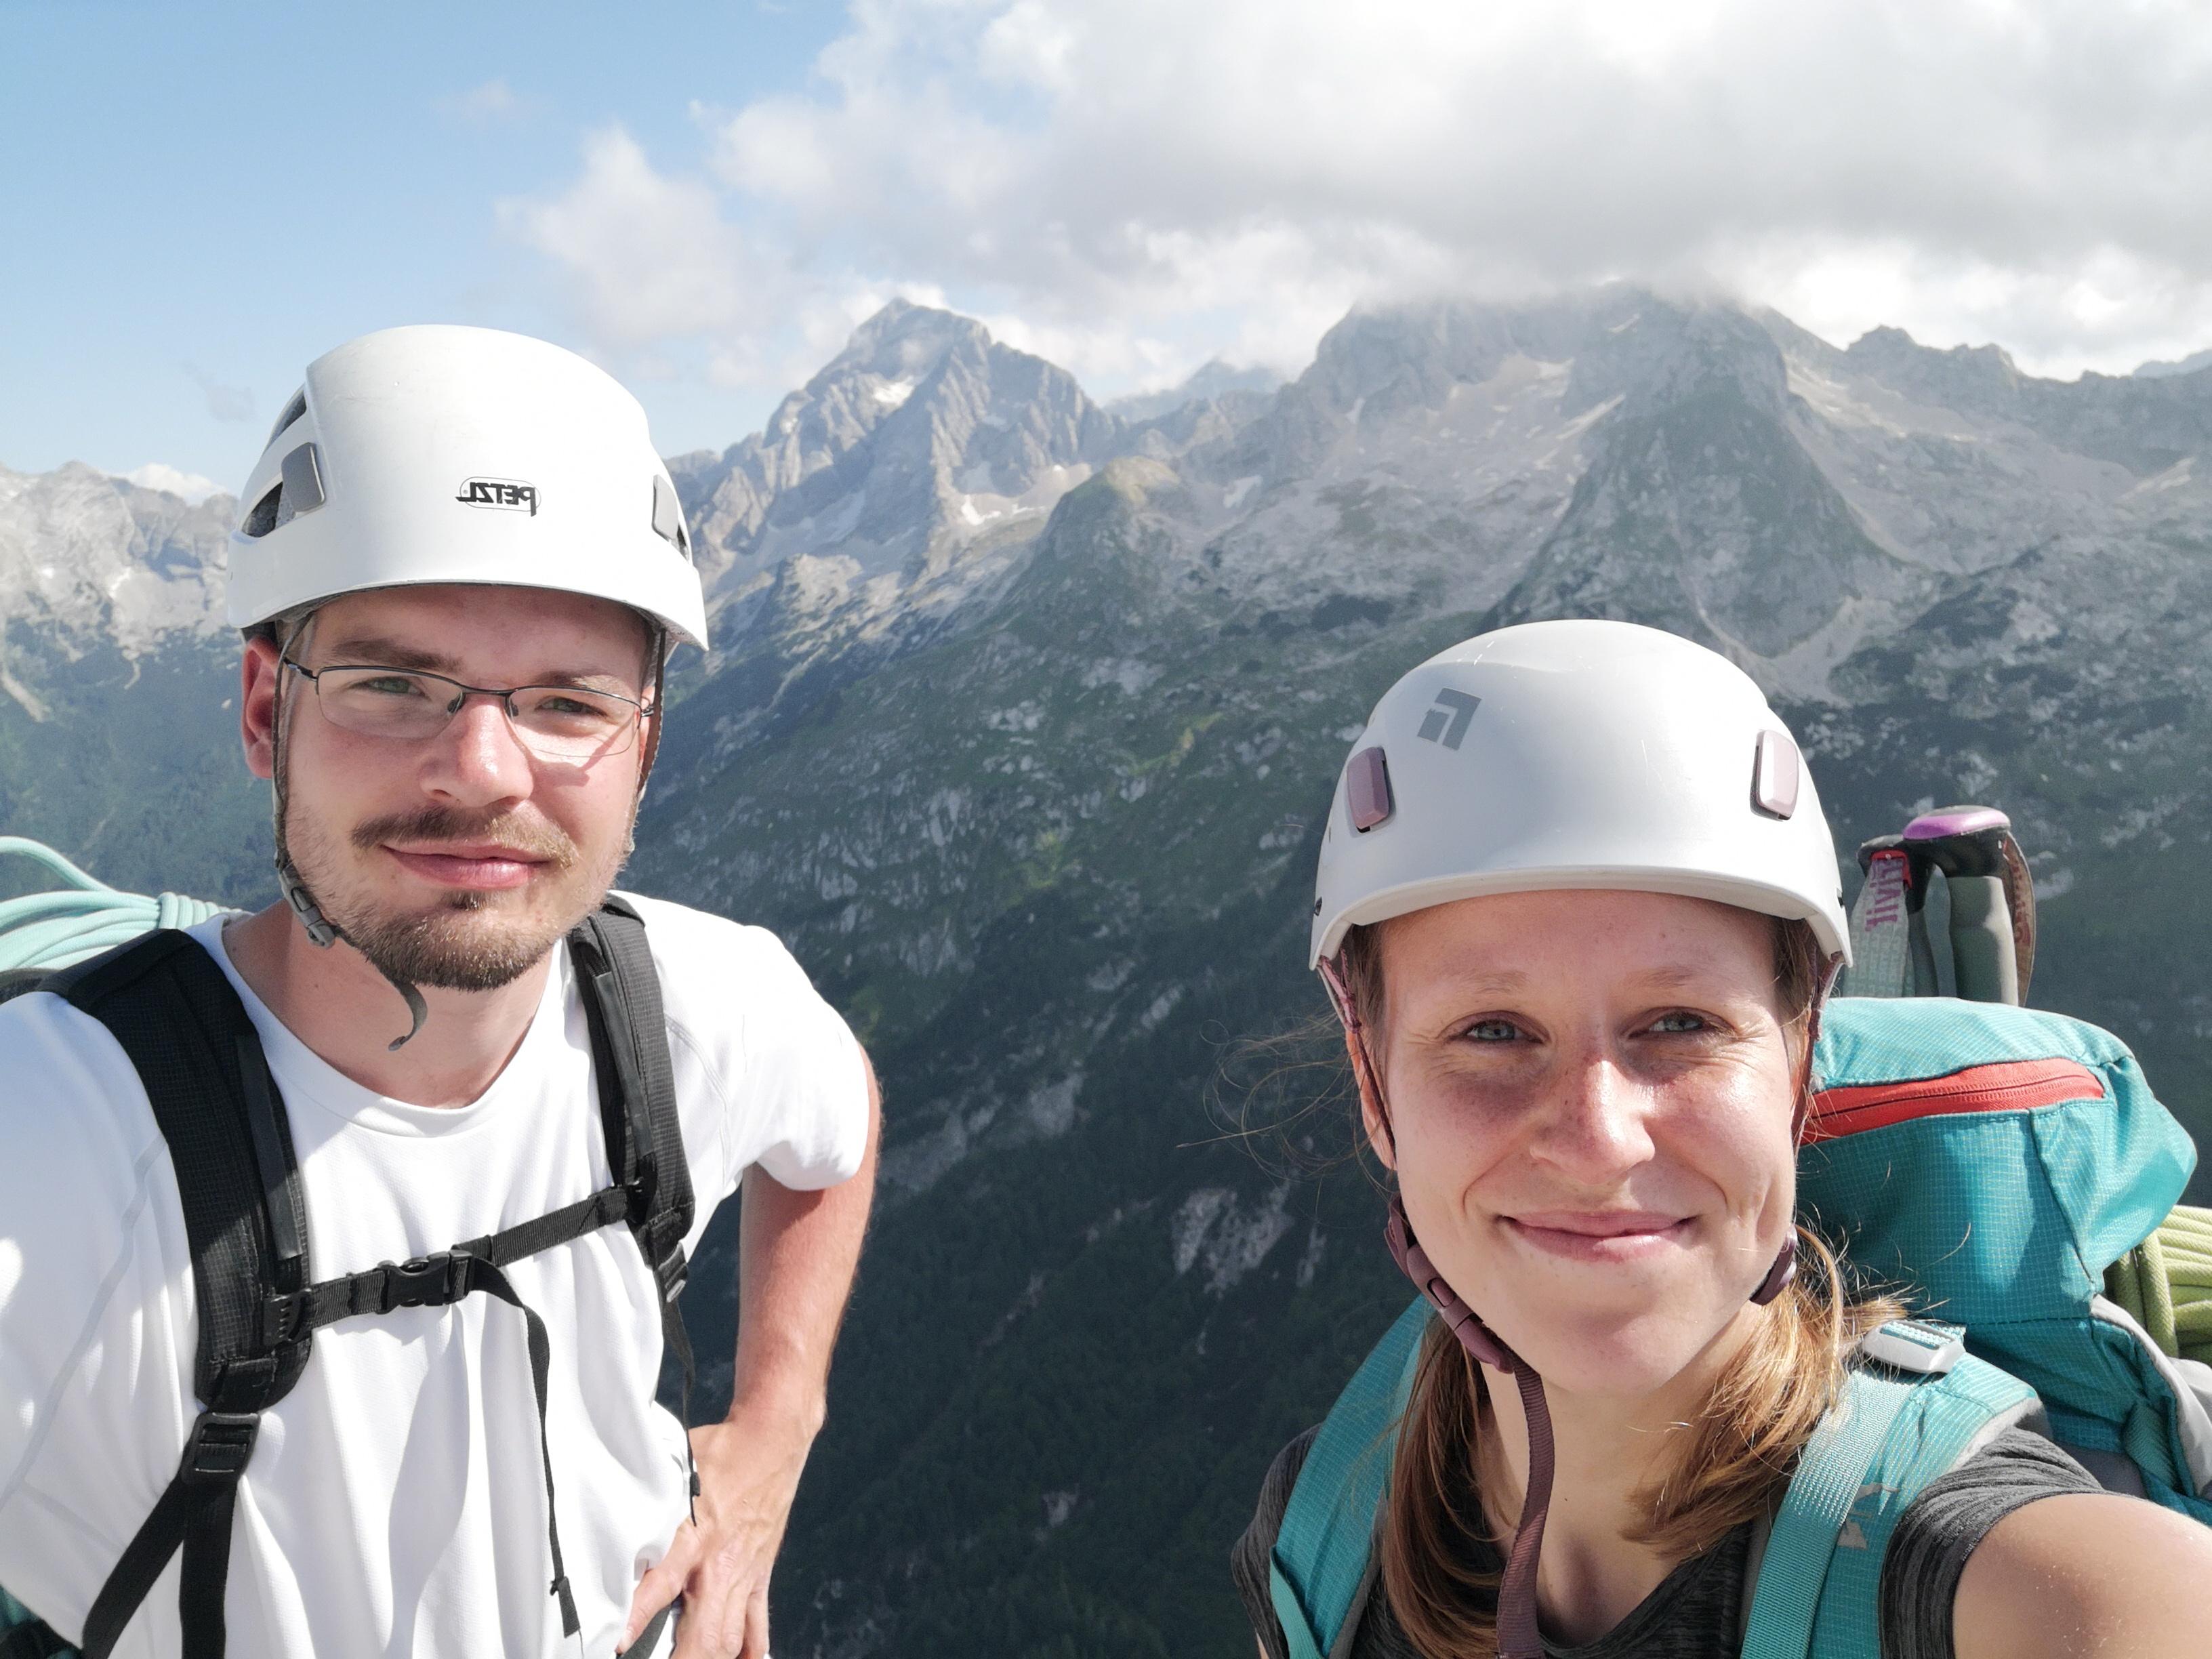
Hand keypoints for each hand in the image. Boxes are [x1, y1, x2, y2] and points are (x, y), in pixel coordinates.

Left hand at [621, 1409, 813, 1657]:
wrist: (771, 1439)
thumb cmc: (717, 1452)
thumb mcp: (671, 1470)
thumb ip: (642, 1502)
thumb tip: (601, 1508)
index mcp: (691, 1537)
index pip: (658, 1588)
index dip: (635, 1618)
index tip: (617, 1642)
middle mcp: (717, 1566)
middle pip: (706, 1635)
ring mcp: (743, 1576)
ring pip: (730, 1639)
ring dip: (709, 1658)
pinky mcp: (759, 1577)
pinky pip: (757, 1627)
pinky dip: (747, 1653)